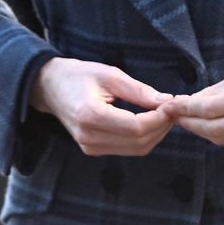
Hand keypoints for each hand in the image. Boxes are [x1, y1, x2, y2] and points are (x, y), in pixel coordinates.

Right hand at [30, 57, 173, 155]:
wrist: (50, 87)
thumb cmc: (79, 75)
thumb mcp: (110, 74)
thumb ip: (139, 90)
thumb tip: (166, 101)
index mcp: (91, 115)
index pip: (136, 127)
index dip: (159, 118)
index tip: (172, 105)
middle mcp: (89, 137)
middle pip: (139, 142)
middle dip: (161, 127)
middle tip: (173, 109)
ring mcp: (90, 147)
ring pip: (136, 149)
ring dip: (155, 134)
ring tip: (165, 114)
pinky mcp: (93, 150)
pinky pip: (127, 149)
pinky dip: (143, 138)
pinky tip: (151, 121)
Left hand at [161, 54, 223, 147]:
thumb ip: (217, 90)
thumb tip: (190, 101)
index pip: (210, 109)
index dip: (186, 109)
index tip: (170, 106)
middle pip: (212, 128)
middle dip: (189, 123)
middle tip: (172, 115)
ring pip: (221, 138)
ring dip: (200, 130)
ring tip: (186, 119)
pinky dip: (218, 133)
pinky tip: (208, 124)